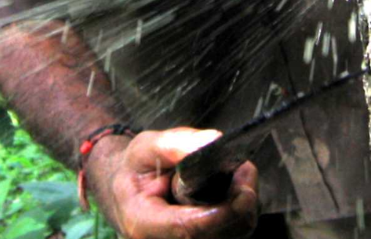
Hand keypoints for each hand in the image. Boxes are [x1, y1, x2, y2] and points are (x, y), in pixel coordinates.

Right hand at [84, 128, 258, 238]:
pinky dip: (239, 213)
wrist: (126, 191)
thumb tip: (211, 141)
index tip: (244, 188)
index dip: (222, 212)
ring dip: (242, 208)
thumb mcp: (143, 148)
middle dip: (239, 204)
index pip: (188, 227)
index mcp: (142, 221)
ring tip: (239, 177)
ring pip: (230, 236)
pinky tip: (233, 191)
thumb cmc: (134, 170)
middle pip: (218, 235)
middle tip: (244, 170)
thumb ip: (173, 144)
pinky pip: (230, 235)